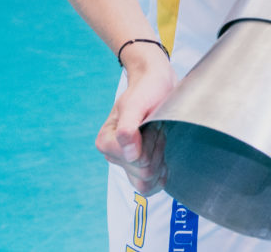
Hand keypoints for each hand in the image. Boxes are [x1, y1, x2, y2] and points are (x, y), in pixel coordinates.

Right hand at [94, 45, 175, 194]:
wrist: (157, 84)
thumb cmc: (146, 91)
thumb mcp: (135, 104)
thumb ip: (128, 129)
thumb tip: (130, 154)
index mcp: (106, 143)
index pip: (136, 161)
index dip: (150, 143)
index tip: (150, 123)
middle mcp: (113, 155)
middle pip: (143, 174)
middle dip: (157, 150)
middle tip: (157, 128)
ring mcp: (127, 162)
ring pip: (147, 182)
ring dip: (160, 158)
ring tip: (159, 136)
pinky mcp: (140, 166)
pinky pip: (151, 184)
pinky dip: (162, 171)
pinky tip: (164, 152)